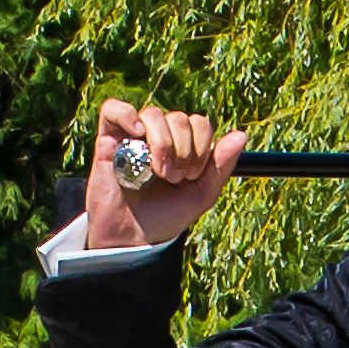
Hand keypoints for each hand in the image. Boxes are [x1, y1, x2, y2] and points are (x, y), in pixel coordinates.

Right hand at [80, 97, 244, 254]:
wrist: (132, 238)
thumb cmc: (165, 216)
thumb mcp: (201, 194)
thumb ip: (221, 165)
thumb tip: (241, 135)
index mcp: (182, 145)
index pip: (200, 123)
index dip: (201, 146)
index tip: (191, 175)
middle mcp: (159, 136)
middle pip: (179, 118)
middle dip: (182, 150)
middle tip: (173, 178)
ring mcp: (132, 136)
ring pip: (153, 114)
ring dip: (162, 144)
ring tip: (157, 171)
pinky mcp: (107, 139)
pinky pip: (114, 109)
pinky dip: (127, 115)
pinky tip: (137, 134)